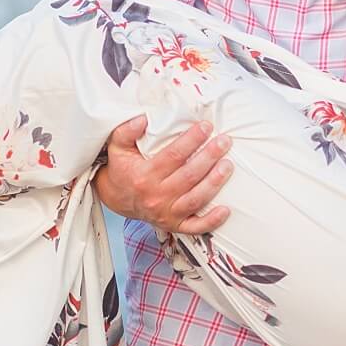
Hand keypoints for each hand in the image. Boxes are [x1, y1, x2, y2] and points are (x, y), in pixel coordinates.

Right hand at [92, 115, 233, 233]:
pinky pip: (195, 227)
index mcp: (144, 175)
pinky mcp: (174, 225)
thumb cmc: (123, 170)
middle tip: (224, 141)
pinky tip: (226, 210)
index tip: (206, 126)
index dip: (192, 140)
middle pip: (189, 176)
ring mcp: (166, 213)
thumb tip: (143, 119)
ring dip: (214, 183)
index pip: (173, 156)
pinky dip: (212, 221)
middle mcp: (156, 196)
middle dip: (209, 157)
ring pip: (195, 199)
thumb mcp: (118, 147)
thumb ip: (126, 131)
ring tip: (228, 165)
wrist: (117, 199)